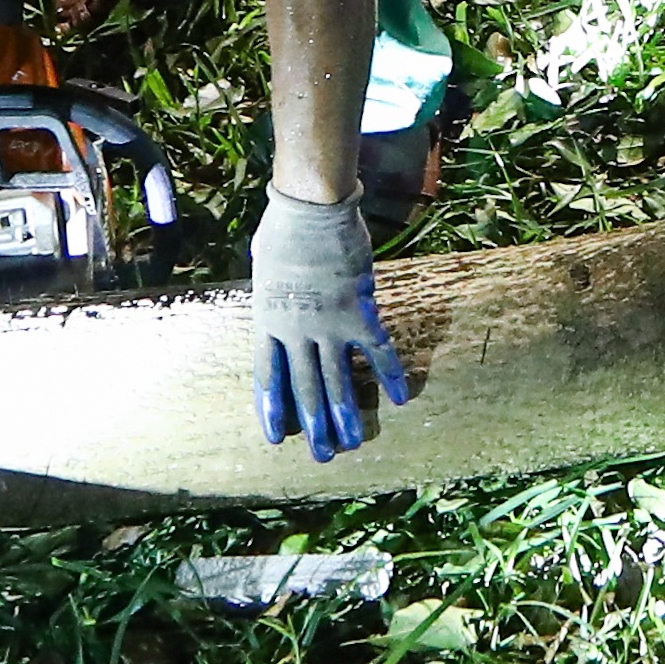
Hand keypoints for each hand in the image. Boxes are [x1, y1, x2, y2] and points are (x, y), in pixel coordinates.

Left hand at [249, 189, 409, 459]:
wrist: (312, 208)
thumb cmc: (282, 228)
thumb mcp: (263, 265)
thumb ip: (271, 289)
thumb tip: (272, 287)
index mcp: (269, 320)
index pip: (268, 375)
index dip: (272, 407)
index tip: (276, 436)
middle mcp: (297, 331)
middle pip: (304, 387)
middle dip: (313, 424)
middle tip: (321, 455)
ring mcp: (329, 324)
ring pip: (338, 379)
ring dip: (345, 414)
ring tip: (351, 443)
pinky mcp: (359, 311)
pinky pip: (377, 350)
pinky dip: (390, 374)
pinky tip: (400, 397)